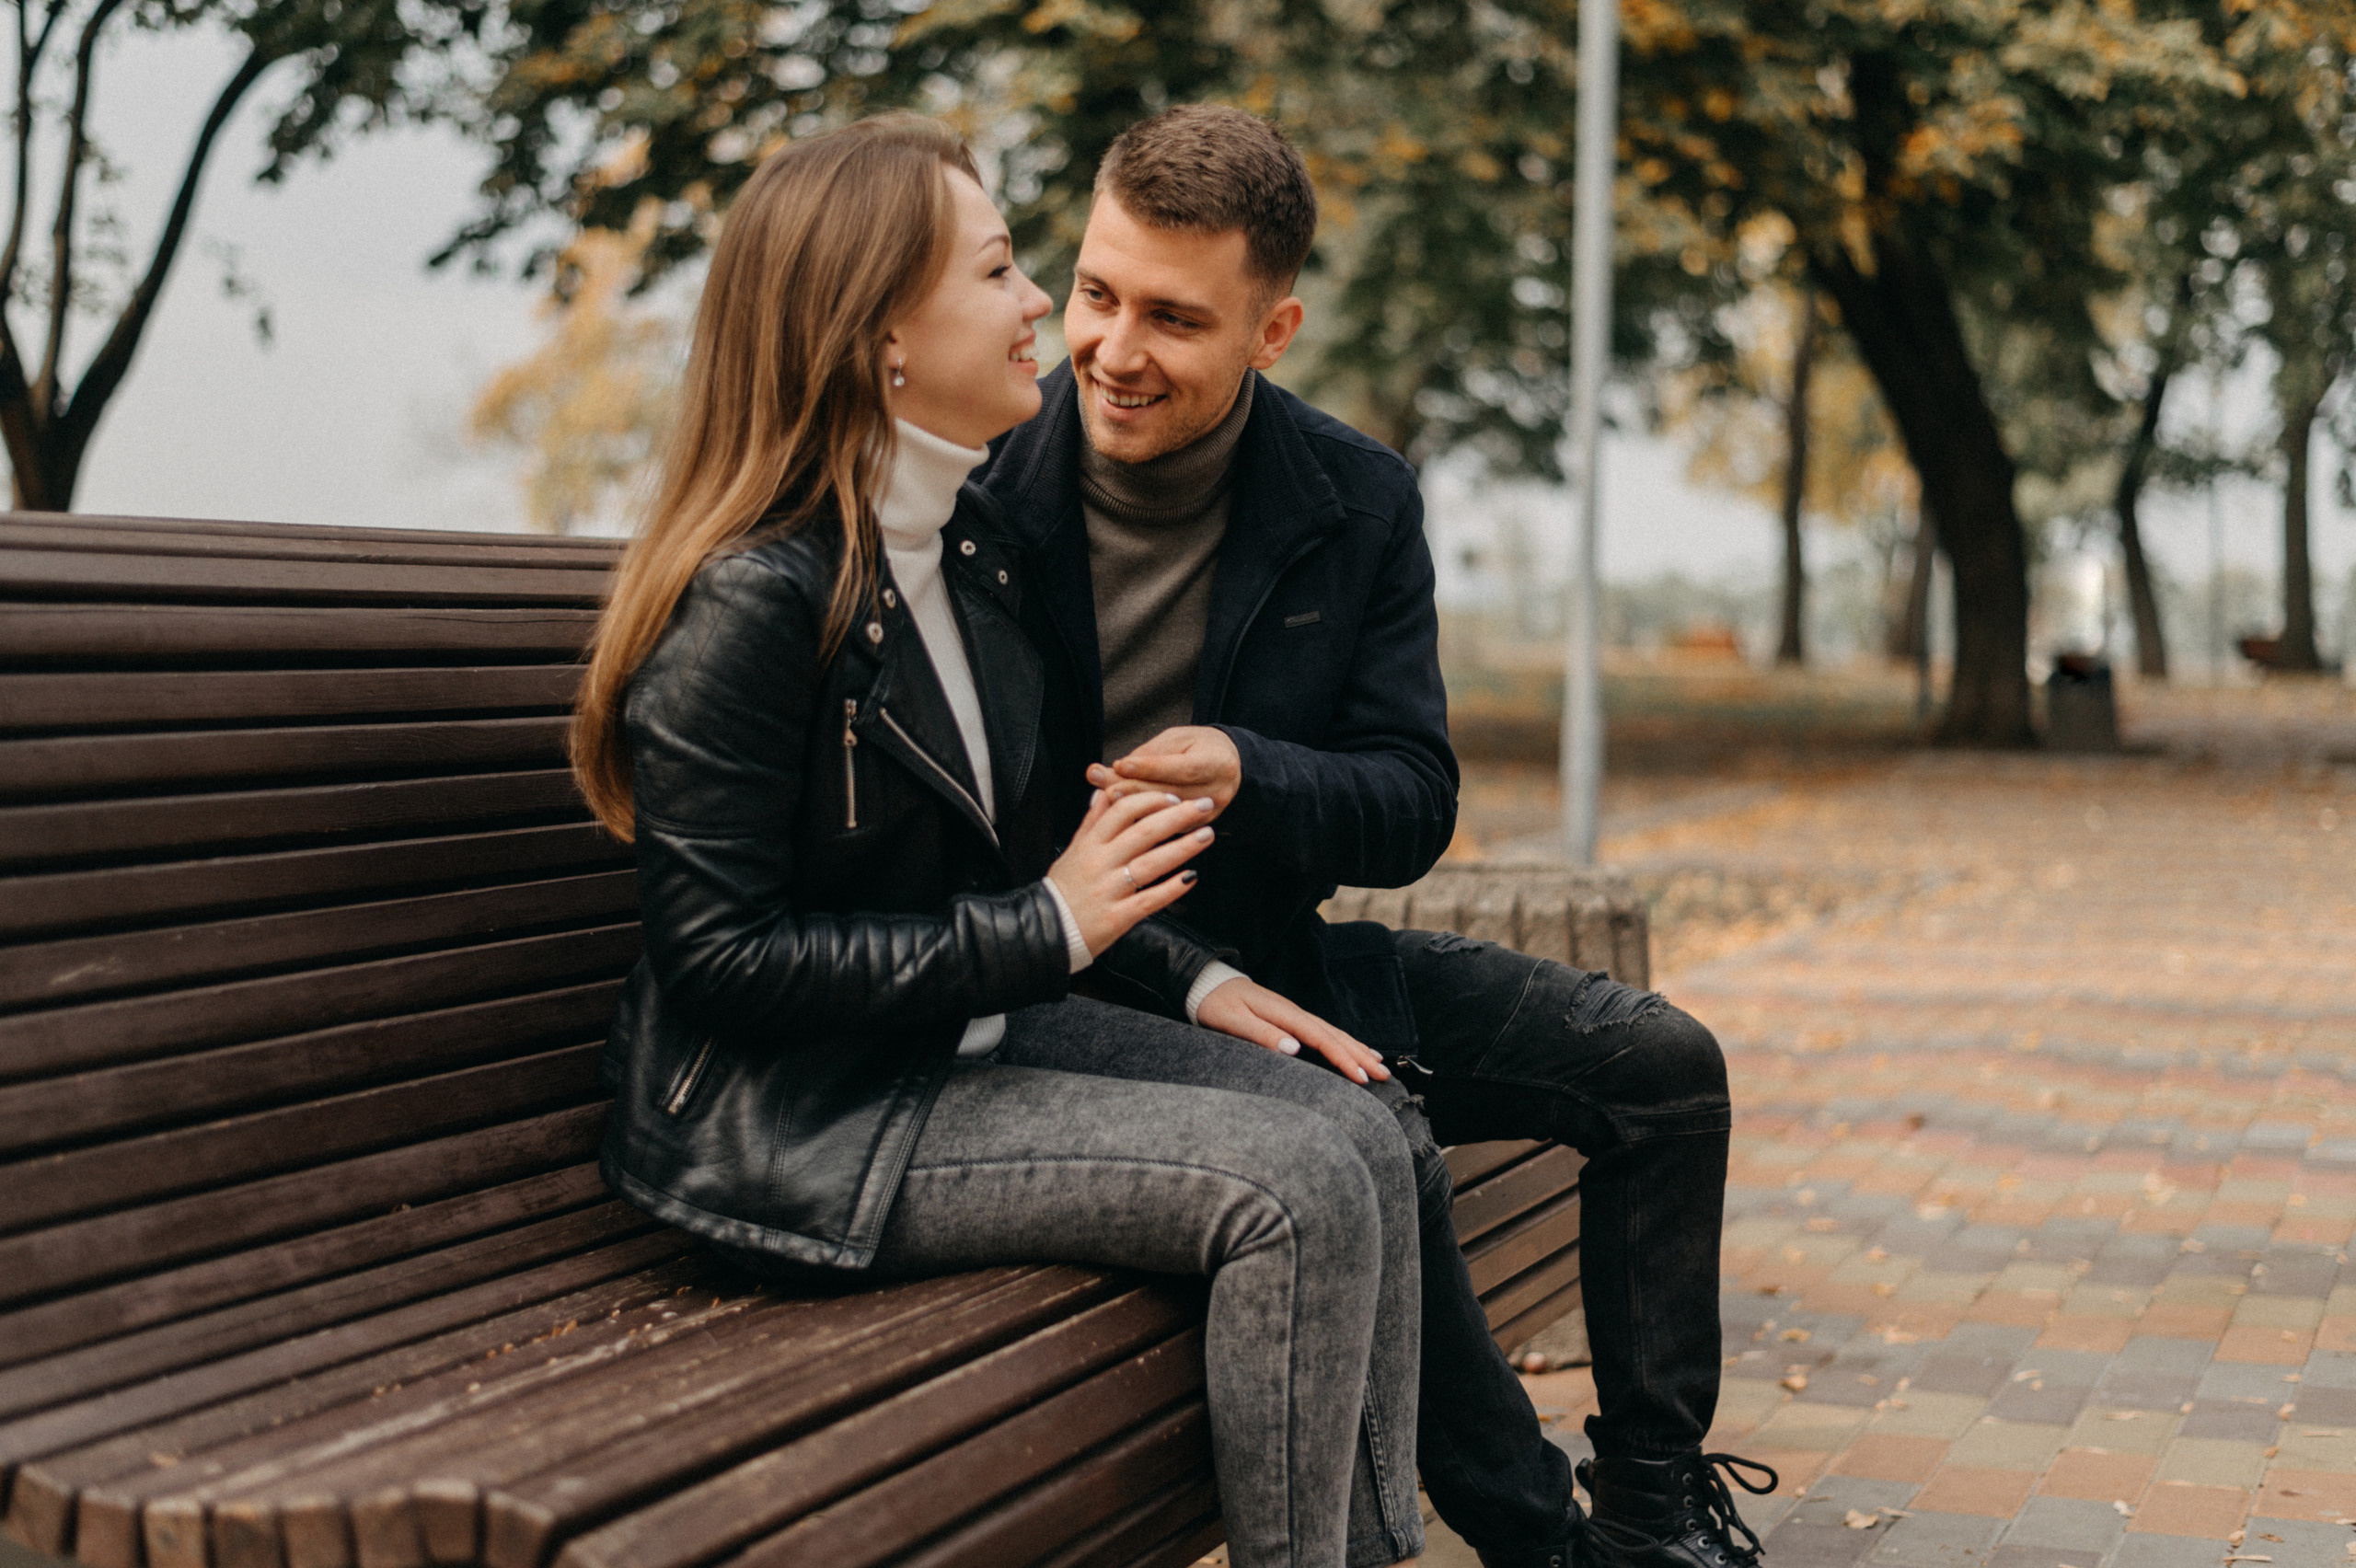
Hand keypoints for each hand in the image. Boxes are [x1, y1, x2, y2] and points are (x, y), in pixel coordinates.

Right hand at [1047, 788, 1216, 954]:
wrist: (1048, 931)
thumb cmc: (1063, 890)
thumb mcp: (1072, 850)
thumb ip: (1090, 822)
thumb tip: (1102, 793)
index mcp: (1090, 844)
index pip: (1123, 810)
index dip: (1151, 800)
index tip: (1174, 796)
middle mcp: (1100, 863)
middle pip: (1143, 832)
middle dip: (1178, 816)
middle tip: (1205, 806)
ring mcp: (1110, 890)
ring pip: (1151, 863)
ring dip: (1182, 847)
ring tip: (1206, 836)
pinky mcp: (1117, 916)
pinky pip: (1149, 900)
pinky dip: (1171, 889)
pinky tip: (1191, 878)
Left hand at [1086, 726, 1241, 819]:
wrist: (1228, 766)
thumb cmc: (1199, 746)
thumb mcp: (1179, 739)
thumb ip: (1151, 754)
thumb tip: (1118, 767)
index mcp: (1217, 764)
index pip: (1181, 768)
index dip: (1150, 768)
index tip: (1120, 764)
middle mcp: (1217, 793)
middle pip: (1169, 793)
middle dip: (1132, 787)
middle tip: (1100, 781)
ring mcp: (1207, 814)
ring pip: (1164, 812)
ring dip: (1130, 803)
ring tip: (1102, 793)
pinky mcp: (1195, 828)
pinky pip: (1163, 824)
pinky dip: (1137, 815)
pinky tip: (1114, 808)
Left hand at [1195, 976, 1391, 1085]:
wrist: (1206, 983)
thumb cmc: (1215, 1003)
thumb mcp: (1232, 1021)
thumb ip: (1261, 1034)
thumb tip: (1293, 1048)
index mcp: (1284, 1014)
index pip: (1321, 1038)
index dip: (1343, 1059)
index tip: (1361, 1078)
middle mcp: (1294, 1013)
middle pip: (1335, 1035)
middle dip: (1360, 1056)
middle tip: (1384, 1075)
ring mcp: (1293, 1014)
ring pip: (1333, 1032)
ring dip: (1356, 1048)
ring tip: (1378, 1064)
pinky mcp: (1289, 1018)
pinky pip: (1323, 1031)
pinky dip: (1342, 1041)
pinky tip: (1351, 1048)